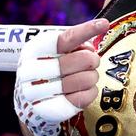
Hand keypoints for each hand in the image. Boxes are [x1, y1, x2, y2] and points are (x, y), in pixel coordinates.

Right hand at [14, 18, 110, 135]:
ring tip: (86, 76)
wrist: (32, 102)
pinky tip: (84, 89)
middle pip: (81, 60)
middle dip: (93, 59)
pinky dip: (90, 92)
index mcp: (33, 50)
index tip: (104, 24)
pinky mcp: (48, 110)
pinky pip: (84, 98)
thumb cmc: (49, 68)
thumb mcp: (54, 51)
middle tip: (91, 62)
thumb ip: (73, 42)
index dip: (86, 30)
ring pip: (85, 79)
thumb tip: (100, 28)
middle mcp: (31, 70)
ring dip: (92, 76)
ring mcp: (37, 92)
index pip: (65, 38)